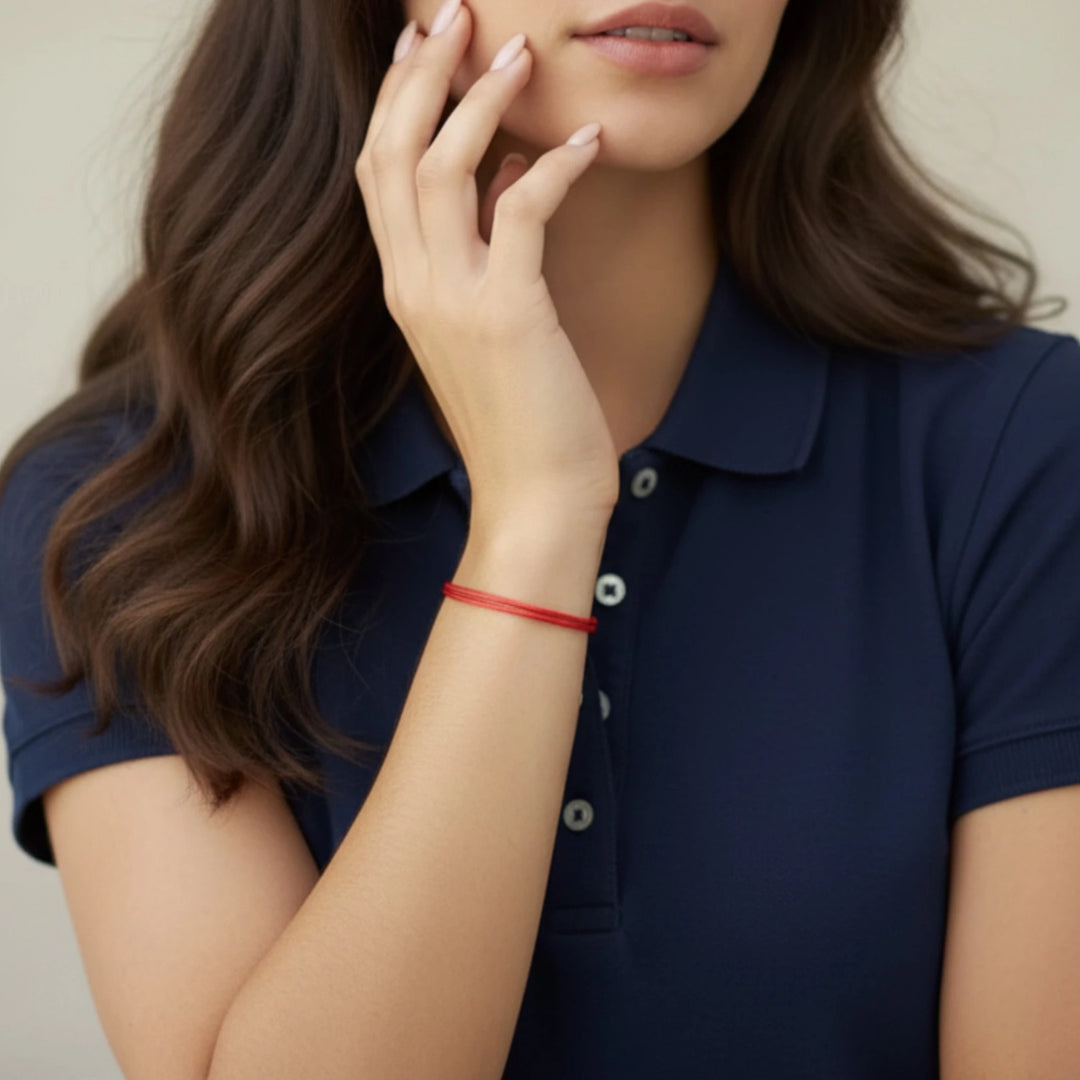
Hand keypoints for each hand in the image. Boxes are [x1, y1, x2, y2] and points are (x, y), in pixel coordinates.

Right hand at [354, 2, 619, 526]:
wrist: (533, 500)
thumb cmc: (520, 421)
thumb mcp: (491, 331)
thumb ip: (487, 257)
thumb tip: (509, 183)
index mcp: (404, 289)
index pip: (378, 173)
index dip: (395, 100)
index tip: (422, 45)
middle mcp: (413, 286)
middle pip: (393, 152)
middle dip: (421, 73)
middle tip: (455, 11)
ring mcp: (453, 300)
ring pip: (443, 168)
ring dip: (480, 98)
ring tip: (520, 49)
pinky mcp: (507, 314)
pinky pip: (522, 210)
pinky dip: (554, 166)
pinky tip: (589, 139)